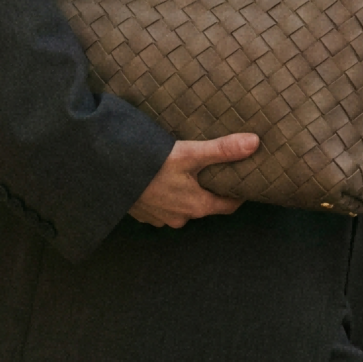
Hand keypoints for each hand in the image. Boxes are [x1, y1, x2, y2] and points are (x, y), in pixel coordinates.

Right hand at [129, 133, 258, 228]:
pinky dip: (167, 194)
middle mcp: (181, 217)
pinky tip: (162, 179)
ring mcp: (161, 218)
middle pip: (205, 204)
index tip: (244, 179)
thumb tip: (254, 143)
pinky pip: (163, 206)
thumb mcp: (189, 154)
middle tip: (214, 169)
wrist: (108, 173)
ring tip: (187, 172)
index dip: (238, 193)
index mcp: (197, 206)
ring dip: (186, 192)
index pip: (229, 205)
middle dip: (210, 188)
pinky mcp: (144, 214)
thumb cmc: (150, 166)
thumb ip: (222, 150)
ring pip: (183, 205)